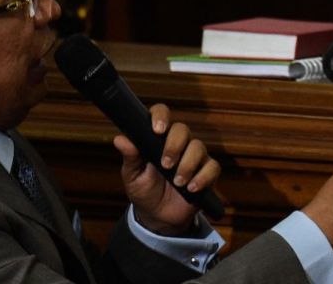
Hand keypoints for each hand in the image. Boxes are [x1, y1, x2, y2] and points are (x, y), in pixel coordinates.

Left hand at [114, 103, 220, 235]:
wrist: (158, 217)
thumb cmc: (144, 191)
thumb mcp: (133, 176)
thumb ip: (130, 157)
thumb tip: (120, 139)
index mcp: (159, 139)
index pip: (162, 115)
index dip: (161, 116)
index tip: (158, 129)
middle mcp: (179, 143)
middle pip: (183, 129)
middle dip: (174, 146)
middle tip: (166, 165)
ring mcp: (195, 156)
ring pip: (198, 147)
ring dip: (187, 165)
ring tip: (178, 183)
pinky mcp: (207, 172)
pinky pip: (212, 167)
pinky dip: (202, 177)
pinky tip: (191, 188)